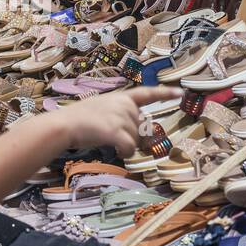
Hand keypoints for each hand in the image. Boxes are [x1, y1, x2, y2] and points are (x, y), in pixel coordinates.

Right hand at [49, 87, 182, 155]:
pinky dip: (124, 152)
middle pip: (141, 128)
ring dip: (124, 145)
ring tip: (105, 139)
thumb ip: (120, 114)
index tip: (180, 93)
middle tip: (111, 135)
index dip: (165, 94)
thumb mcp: (103, 108)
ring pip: (135, 140)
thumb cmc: (80, 118)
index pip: (148, 93)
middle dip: (131, 136)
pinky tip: (115, 150)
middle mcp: (126, 105)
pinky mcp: (117, 131)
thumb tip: (135, 132)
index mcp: (123, 97)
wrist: (66, 124)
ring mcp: (122, 118)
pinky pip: (130, 148)